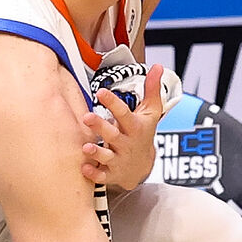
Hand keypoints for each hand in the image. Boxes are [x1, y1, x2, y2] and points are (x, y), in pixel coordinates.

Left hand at [81, 63, 163, 188]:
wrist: (142, 167)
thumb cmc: (142, 134)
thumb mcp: (151, 113)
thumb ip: (152, 90)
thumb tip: (157, 66)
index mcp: (134, 127)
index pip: (124, 113)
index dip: (113, 103)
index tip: (101, 92)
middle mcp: (126, 143)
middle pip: (113, 134)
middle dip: (101, 127)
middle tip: (87, 117)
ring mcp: (118, 159)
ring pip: (107, 156)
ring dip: (96, 153)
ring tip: (86, 147)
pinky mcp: (111, 173)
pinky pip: (102, 175)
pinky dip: (94, 174)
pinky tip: (84, 167)